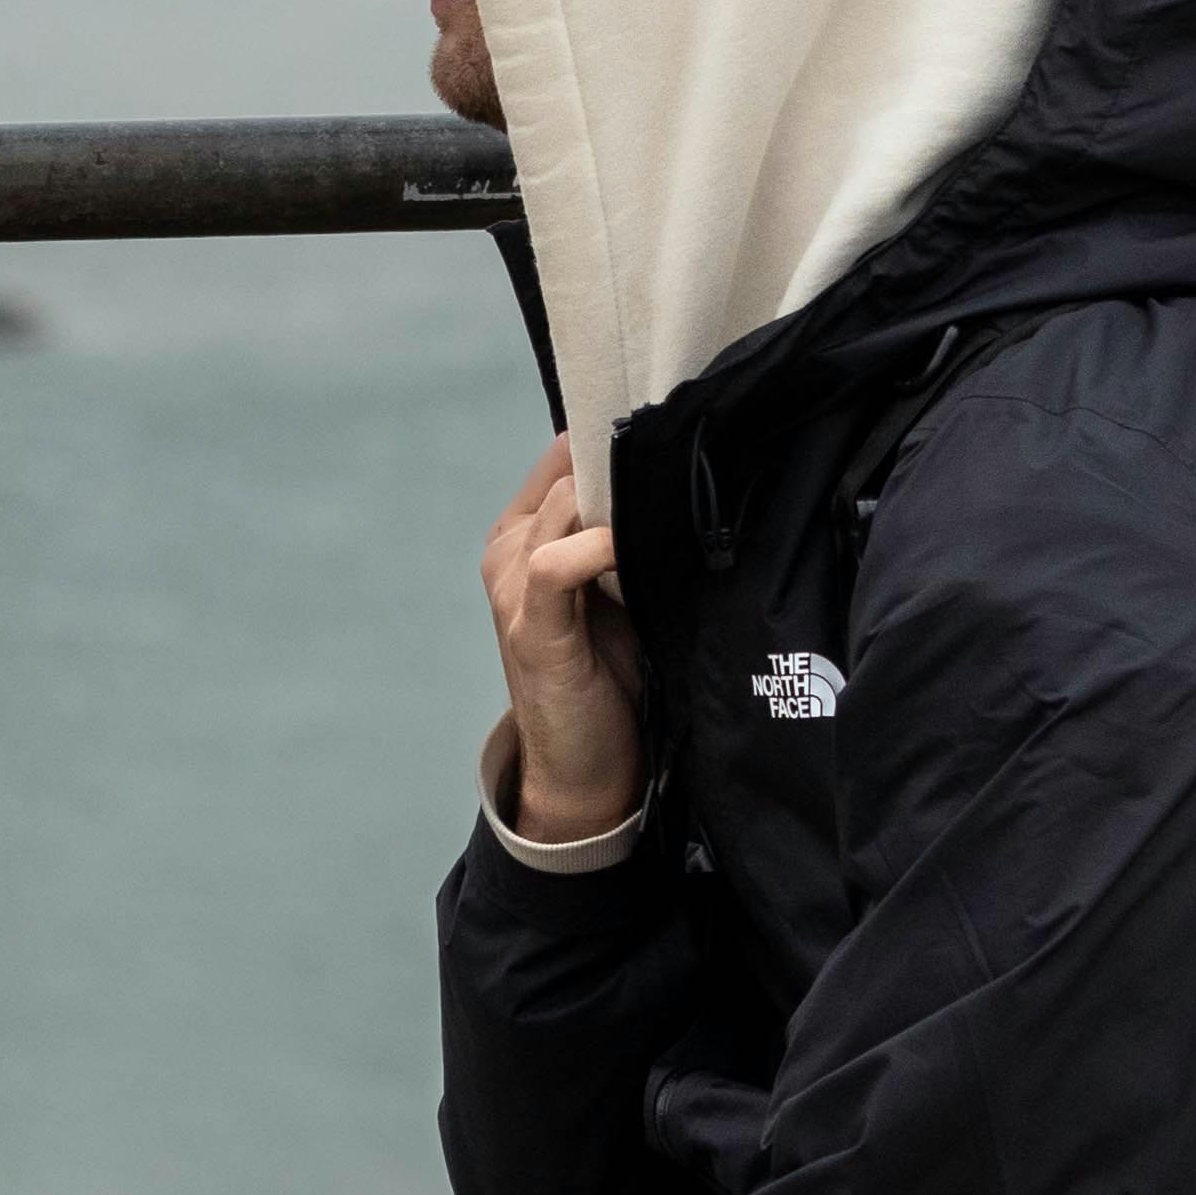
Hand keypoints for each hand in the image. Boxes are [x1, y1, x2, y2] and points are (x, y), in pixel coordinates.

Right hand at [484, 439, 642, 846]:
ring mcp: (511, 586)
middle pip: (566, 472)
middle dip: (627, 466)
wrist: (587, 766)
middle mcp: (508, 549)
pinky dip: (597, 547)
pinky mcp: (530, 624)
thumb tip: (680, 475)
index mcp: (525, 532)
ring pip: (562, 506)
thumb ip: (627, 533)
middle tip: (688, 461)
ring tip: (668, 506)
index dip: (615, 437)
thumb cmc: (611, 674)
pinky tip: (632, 547)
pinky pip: (554, 562)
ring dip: (619, 503)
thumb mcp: (621, 587)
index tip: (677, 428)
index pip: (563, 454)